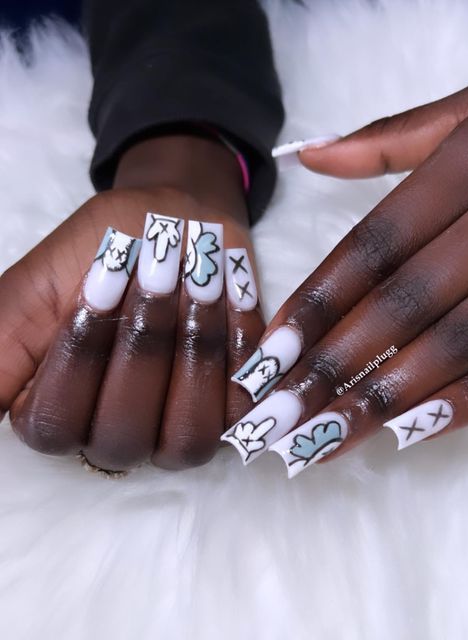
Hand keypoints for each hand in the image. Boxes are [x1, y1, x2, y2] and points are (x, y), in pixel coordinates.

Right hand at [1, 134, 263, 471]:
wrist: (178, 225)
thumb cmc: (106, 252)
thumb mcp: (37, 288)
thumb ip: (1, 347)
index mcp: (61, 411)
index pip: (54, 425)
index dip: (79, 359)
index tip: (101, 282)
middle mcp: (119, 433)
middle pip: (123, 434)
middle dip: (140, 348)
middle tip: (157, 272)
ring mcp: (179, 429)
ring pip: (187, 435)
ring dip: (193, 354)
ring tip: (199, 280)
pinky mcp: (233, 410)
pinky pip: (242, 405)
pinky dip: (239, 346)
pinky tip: (231, 291)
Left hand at [222, 64, 467, 475]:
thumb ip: (387, 139)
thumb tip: (308, 155)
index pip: (375, 245)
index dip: (318, 303)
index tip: (270, 354)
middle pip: (405, 304)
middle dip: (335, 366)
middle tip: (279, 418)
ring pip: (459, 343)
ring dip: (387, 398)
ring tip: (326, 440)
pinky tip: (412, 432)